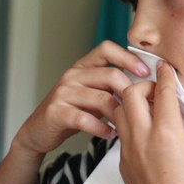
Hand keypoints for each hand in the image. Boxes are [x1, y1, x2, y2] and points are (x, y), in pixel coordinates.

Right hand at [14, 41, 149, 155]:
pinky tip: (109, 134)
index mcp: (83, 67)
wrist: (39, 130)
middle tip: (142, 106)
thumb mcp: (91, 93)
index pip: (106, 48)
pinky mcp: (56, 112)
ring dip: (118, 114)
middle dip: (130, 91)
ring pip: (101, 98)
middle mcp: (72, 76)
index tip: (145, 72)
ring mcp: (63, 93)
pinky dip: (101, 129)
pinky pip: (85, 119)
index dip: (128, 57)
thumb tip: (144, 87)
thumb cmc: (71, 111)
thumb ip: (111, 87)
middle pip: (110, 75)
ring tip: (127, 125)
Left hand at [114, 61, 183, 183]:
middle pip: (131, 94)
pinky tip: (144, 128)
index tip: (166, 67)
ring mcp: (128, 149)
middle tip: (157, 91)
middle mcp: (143, 137)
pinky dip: (128, 120)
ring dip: (131, 102)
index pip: (163, 92)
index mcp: (168, 134)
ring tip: (149, 108)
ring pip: (118, 110)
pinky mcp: (121, 161)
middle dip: (143, 84)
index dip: (165, 74)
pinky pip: (119, 130)